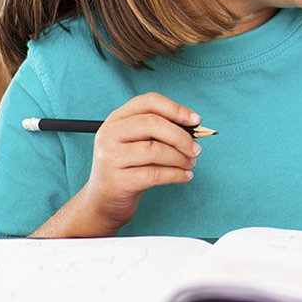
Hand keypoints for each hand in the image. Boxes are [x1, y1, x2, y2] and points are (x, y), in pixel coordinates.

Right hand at [75, 92, 203, 232]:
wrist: (104, 200)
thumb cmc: (130, 166)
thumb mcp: (139, 142)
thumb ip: (161, 130)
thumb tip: (194, 126)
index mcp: (117, 119)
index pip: (149, 101)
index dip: (176, 109)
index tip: (196, 121)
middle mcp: (109, 134)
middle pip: (153, 123)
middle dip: (181, 136)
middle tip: (196, 149)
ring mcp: (110, 157)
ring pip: (155, 150)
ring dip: (181, 158)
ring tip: (190, 164)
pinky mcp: (117, 181)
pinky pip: (155, 174)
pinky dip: (176, 175)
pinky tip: (185, 176)